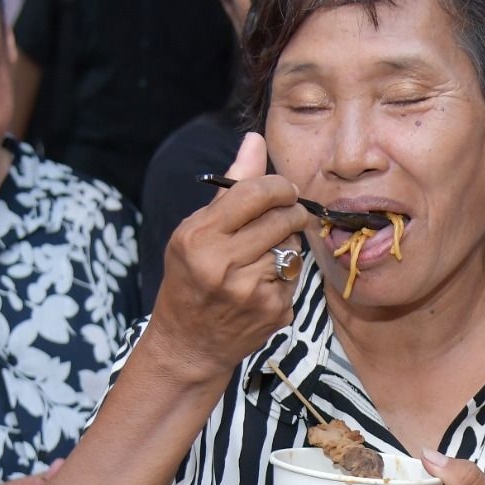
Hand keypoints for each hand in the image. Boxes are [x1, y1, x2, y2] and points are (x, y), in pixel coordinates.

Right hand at [148, 132, 311, 381]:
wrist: (189, 344)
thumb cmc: (190, 279)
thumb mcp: (194, 231)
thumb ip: (230, 187)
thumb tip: (255, 140)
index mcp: (199, 237)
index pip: (256, 193)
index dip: (278, 186)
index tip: (283, 189)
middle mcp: (223, 264)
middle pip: (282, 218)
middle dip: (291, 210)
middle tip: (285, 214)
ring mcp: (251, 290)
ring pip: (293, 245)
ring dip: (288, 242)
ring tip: (266, 250)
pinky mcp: (273, 310)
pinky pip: (295, 274)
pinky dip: (286, 271)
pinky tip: (265, 280)